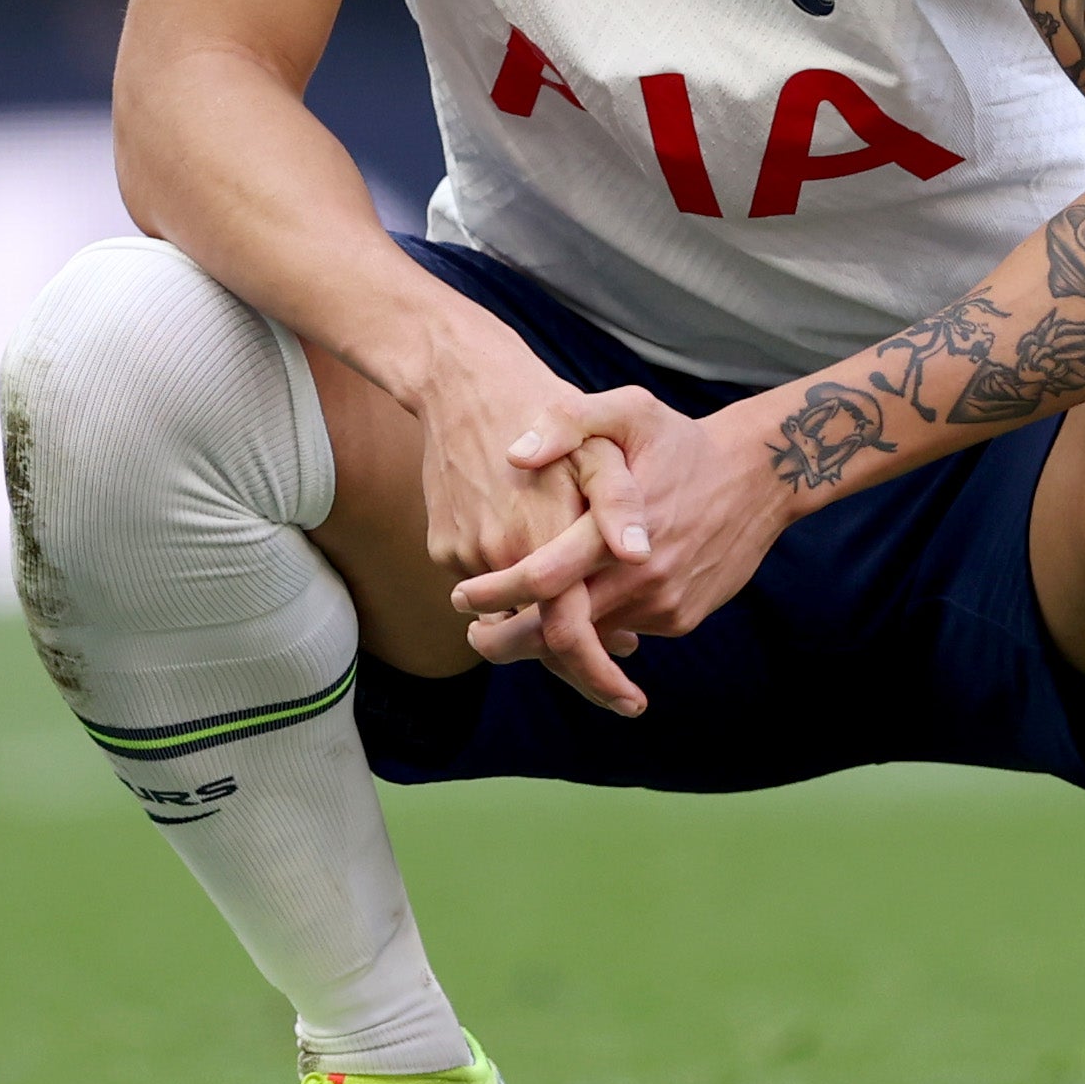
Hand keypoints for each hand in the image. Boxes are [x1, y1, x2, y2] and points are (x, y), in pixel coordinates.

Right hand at [403, 316, 648, 717]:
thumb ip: (621, 500)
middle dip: (578, 668)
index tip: (630, 702)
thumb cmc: (547, 405)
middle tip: (619, 678)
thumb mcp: (603, 441)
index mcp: (549, 537)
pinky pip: (486, 583)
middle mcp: (502, 557)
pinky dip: (515, 583)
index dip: (600, 678)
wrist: (463, 381)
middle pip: (538, 641)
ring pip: (513, 613)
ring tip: (590, 602)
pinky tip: (539, 550)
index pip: (571, 636)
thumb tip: (640, 555)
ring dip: (547, 620)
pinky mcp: (444, 546)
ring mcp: (466, 555)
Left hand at [454, 388, 786, 673]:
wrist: (758, 476)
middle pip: (558, 631)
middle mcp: (640, 576)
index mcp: (615, 528)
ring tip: (514, 622)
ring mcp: (663, 603)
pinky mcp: (680, 618)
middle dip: (507, 641)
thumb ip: (569, 421)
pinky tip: (574, 608)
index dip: (495, 593)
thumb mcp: (628, 410)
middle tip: (475, 633)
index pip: (542, 578)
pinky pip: (625, 632)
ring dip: (548, 639)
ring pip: (591, 639)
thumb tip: (515, 453)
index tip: (460, 597)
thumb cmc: (679, 439)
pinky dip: (594, 628)